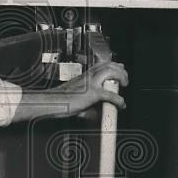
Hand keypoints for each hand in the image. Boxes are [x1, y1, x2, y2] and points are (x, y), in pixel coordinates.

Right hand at [12, 61, 128, 122]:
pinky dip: (119, 99)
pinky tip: (121, 104)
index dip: (113, 64)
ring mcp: (91, 83)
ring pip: (111, 72)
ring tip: (125, 84)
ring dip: (121, 77)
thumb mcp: (76, 98)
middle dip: (120, 69)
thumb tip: (94, 113)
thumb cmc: (60, 101)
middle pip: (108, 65)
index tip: (119, 67)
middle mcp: (88, 76)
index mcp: (84, 76)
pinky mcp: (92, 94)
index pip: (101, 65)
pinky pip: (110, 94)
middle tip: (125, 78)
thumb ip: (87, 102)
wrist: (52, 102)